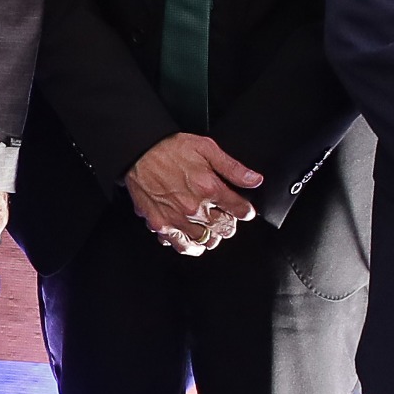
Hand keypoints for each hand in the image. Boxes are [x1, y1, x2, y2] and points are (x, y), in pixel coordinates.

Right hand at [124, 133, 264, 251]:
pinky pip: (181, 245)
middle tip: (224, 216)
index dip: (245, 210)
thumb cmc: (170, 148)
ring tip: (209, 226)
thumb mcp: (206, 148)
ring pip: (206, 241)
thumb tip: (255, 180)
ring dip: (212, 235)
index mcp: (209, 188)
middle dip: (229, 223)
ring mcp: (177, 219)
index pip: (240, 210)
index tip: (243, 209)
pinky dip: (189, 244)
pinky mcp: (161, 225)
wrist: (138, 152)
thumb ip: (232, 167)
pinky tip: (191, 236)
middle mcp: (194, 208)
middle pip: (225, 229)